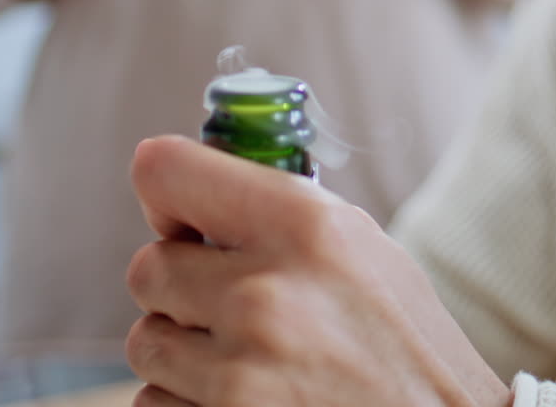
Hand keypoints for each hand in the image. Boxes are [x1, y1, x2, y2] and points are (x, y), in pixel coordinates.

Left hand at [125, 136, 510, 406]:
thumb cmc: (410, 348)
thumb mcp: (365, 251)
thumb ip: (280, 215)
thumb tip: (192, 196)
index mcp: (306, 226)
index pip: (164, 171)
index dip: (167, 197)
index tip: (183, 222)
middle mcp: (267, 293)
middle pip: (148, 267)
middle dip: (181, 288)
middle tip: (232, 306)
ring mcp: (240, 373)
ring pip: (145, 341)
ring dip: (183, 352)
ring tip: (249, 361)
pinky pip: (153, 404)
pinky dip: (188, 404)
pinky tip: (247, 400)